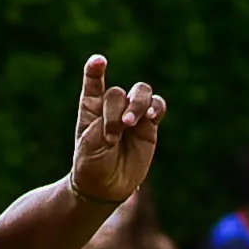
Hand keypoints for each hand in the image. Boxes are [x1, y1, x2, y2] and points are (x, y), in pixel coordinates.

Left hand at [63, 55, 166, 209]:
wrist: (104, 186)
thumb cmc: (91, 163)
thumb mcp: (90, 143)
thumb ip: (107, 123)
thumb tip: (132, 118)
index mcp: (91, 107)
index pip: (94, 82)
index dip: (96, 70)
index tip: (99, 62)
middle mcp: (112, 107)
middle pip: (118, 92)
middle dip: (115, 111)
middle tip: (112, 135)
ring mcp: (132, 114)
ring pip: (141, 93)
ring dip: (138, 104)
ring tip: (130, 124)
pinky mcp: (149, 126)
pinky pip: (158, 106)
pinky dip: (156, 107)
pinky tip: (151, 117)